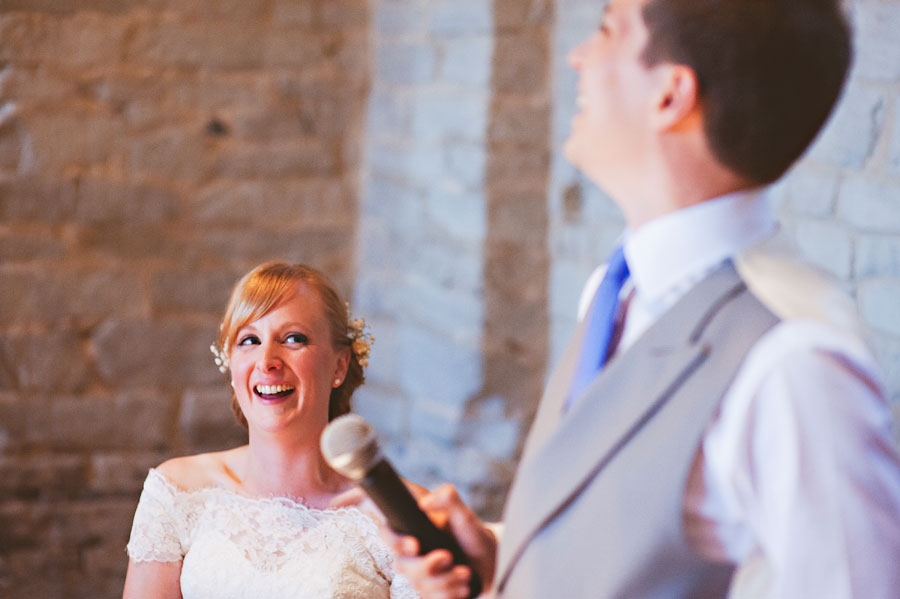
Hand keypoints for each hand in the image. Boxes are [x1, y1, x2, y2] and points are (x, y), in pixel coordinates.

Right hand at [387, 484, 497, 598]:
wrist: (488, 562)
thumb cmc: (470, 535)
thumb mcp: (463, 514)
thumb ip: (448, 498)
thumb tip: (425, 502)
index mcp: (411, 530)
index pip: (388, 533)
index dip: (395, 540)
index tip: (415, 544)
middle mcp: (410, 554)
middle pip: (402, 565)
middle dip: (427, 565)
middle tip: (448, 557)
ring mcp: (418, 576)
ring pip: (420, 586)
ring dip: (446, 581)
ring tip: (465, 573)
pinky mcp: (429, 593)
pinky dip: (450, 594)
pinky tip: (464, 587)